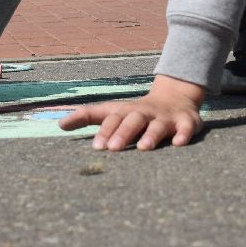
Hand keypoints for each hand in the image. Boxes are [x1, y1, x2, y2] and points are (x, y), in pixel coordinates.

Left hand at [57, 74, 204, 150]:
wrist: (175, 97)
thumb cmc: (137, 112)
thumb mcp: (112, 111)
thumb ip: (87, 116)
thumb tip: (59, 125)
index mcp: (126, 111)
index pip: (112, 119)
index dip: (105, 131)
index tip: (96, 146)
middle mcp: (145, 113)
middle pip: (133, 120)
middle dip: (123, 133)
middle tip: (113, 149)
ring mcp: (166, 117)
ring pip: (158, 125)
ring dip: (151, 135)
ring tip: (143, 148)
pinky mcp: (186, 121)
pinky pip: (186, 128)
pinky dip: (183, 134)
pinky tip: (178, 143)